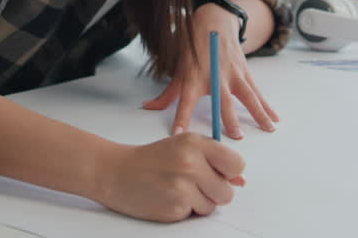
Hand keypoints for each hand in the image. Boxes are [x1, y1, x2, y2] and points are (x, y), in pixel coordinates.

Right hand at [97, 133, 244, 220]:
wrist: (116, 172)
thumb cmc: (152, 159)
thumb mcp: (184, 147)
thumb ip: (214, 160)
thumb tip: (240, 181)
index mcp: (196, 143)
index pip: (236, 164)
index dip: (230, 173)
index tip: (217, 172)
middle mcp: (190, 163)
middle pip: (228, 192)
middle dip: (214, 192)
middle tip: (193, 183)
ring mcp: (182, 186)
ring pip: (213, 207)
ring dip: (199, 203)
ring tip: (178, 189)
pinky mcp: (174, 207)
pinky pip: (195, 215)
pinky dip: (184, 210)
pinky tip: (168, 198)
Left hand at [142, 3, 278, 137]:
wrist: (213, 21)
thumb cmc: (193, 48)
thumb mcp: (178, 68)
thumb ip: (167, 93)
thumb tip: (148, 108)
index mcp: (194, 77)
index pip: (185, 100)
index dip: (181, 117)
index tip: (178, 134)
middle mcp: (215, 76)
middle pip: (223, 100)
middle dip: (229, 118)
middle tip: (236, 137)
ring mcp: (233, 73)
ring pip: (248, 95)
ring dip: (258, 113)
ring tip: (267, 129)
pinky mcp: (245, 72)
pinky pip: (257, 91)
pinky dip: (267, 105)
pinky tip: (275, 118)